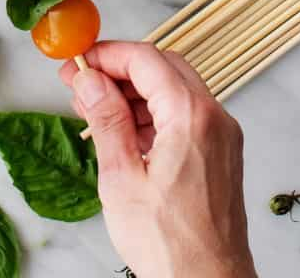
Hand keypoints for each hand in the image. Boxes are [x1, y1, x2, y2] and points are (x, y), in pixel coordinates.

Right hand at [61, 43, 257, 277]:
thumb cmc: (170, 244)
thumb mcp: (122, 178)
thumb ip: (106, 119)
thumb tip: (89, 80)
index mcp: (191, 116)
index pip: (145, 59)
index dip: (107, 55)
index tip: (78, 64)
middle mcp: (214, 118)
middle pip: (163, 68)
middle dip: (119, 70)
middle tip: (83, 84)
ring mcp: (221, 136)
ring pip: (174, 90)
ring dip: (134, 93)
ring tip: (95, 111)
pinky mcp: (219, 153)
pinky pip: (184, 115)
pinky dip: (153, 114)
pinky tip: (124, 133)